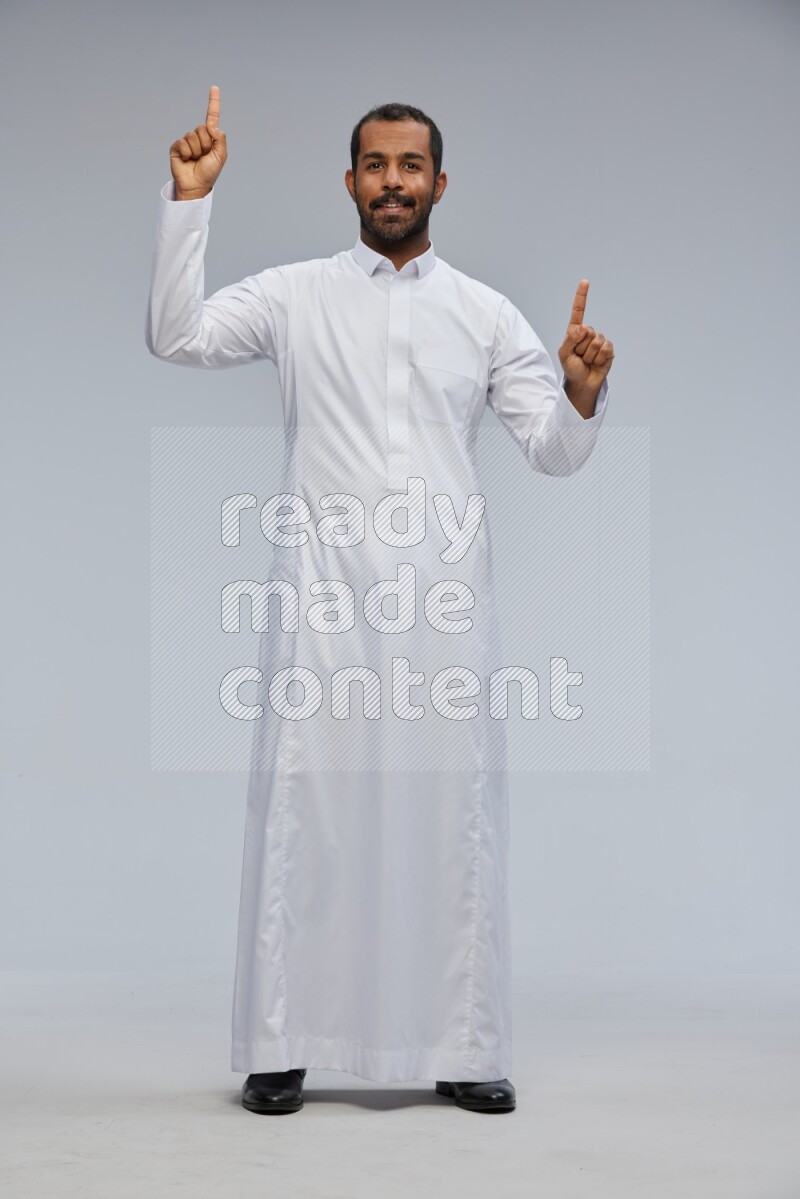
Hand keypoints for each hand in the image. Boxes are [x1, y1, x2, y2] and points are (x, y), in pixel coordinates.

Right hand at [169, 85, 226, 199]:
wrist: (196, 186)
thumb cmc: (209, 172)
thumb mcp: (221, 155)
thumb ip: (219, 138)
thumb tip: (211, 125)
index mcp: (210, 137)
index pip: (211, 116)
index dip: (213, 102)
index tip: (214, 87)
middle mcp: (198, 137)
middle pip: (202, 128)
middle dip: (205, 144)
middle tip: (204, 156)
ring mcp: (187, 141)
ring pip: (193, 136)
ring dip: (197, 150)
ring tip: (196, 160)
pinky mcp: (177, 147)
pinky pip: (183, 143)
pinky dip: (187, 153)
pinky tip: (187, 160)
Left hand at [557, 279, 613, 398]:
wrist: (583, 382)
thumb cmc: (572, 367)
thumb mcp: (564, 354)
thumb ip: (570, 340)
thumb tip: (582, 328)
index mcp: (575, 331)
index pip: (579, 311)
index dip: (582, 296)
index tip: (585, 282)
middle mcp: (588, 332)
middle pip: (587, 331)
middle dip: (581, 347)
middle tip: (579, 356)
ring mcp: (599, 340)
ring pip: (596, 342)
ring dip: (590, 355)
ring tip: (587, 360)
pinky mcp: (609, 349)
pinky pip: (606, 349)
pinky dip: (599, 358)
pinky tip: (597, 362)